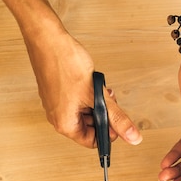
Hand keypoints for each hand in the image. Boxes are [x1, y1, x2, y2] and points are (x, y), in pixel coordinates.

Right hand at [23, 28, 141, 147]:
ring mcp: (56, 104)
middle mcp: (57, 117)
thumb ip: (117, 118)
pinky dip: (88, 94)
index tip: (116, 119)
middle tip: (110, 101)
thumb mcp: (97, 96)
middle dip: (103, 114)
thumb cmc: (64, 63)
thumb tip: (133, 137)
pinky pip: (77, 101)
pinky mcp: (57, 92)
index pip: (92, 142)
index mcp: (64, 124)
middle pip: (89, 127)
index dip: (108, 132)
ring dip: (97, 103)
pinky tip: (92, 82)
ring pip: (85, 112)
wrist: (47, 38)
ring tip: (100, 89)